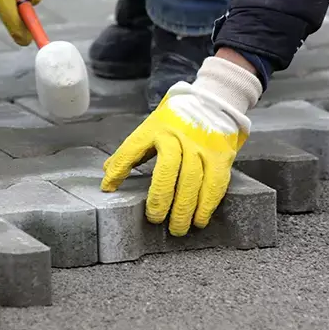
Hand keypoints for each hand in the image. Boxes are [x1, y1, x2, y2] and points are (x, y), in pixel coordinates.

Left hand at [101, 57, 261, 235]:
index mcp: (155, 128)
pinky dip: (207, 205)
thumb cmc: (176, 121)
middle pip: (168, 168)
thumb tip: (107, 172)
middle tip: (155, 219)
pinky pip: (215, 183)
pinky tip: (200, 219)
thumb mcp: (151, 128)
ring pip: (192, 179)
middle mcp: (178, 135)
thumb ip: (132, 151)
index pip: (132, 148)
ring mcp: (201, 145)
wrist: (214, 102)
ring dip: (185, 208)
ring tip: (177, 228)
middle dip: (160, 197)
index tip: (108, 188)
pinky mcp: (221, 155)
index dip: (119, 169)